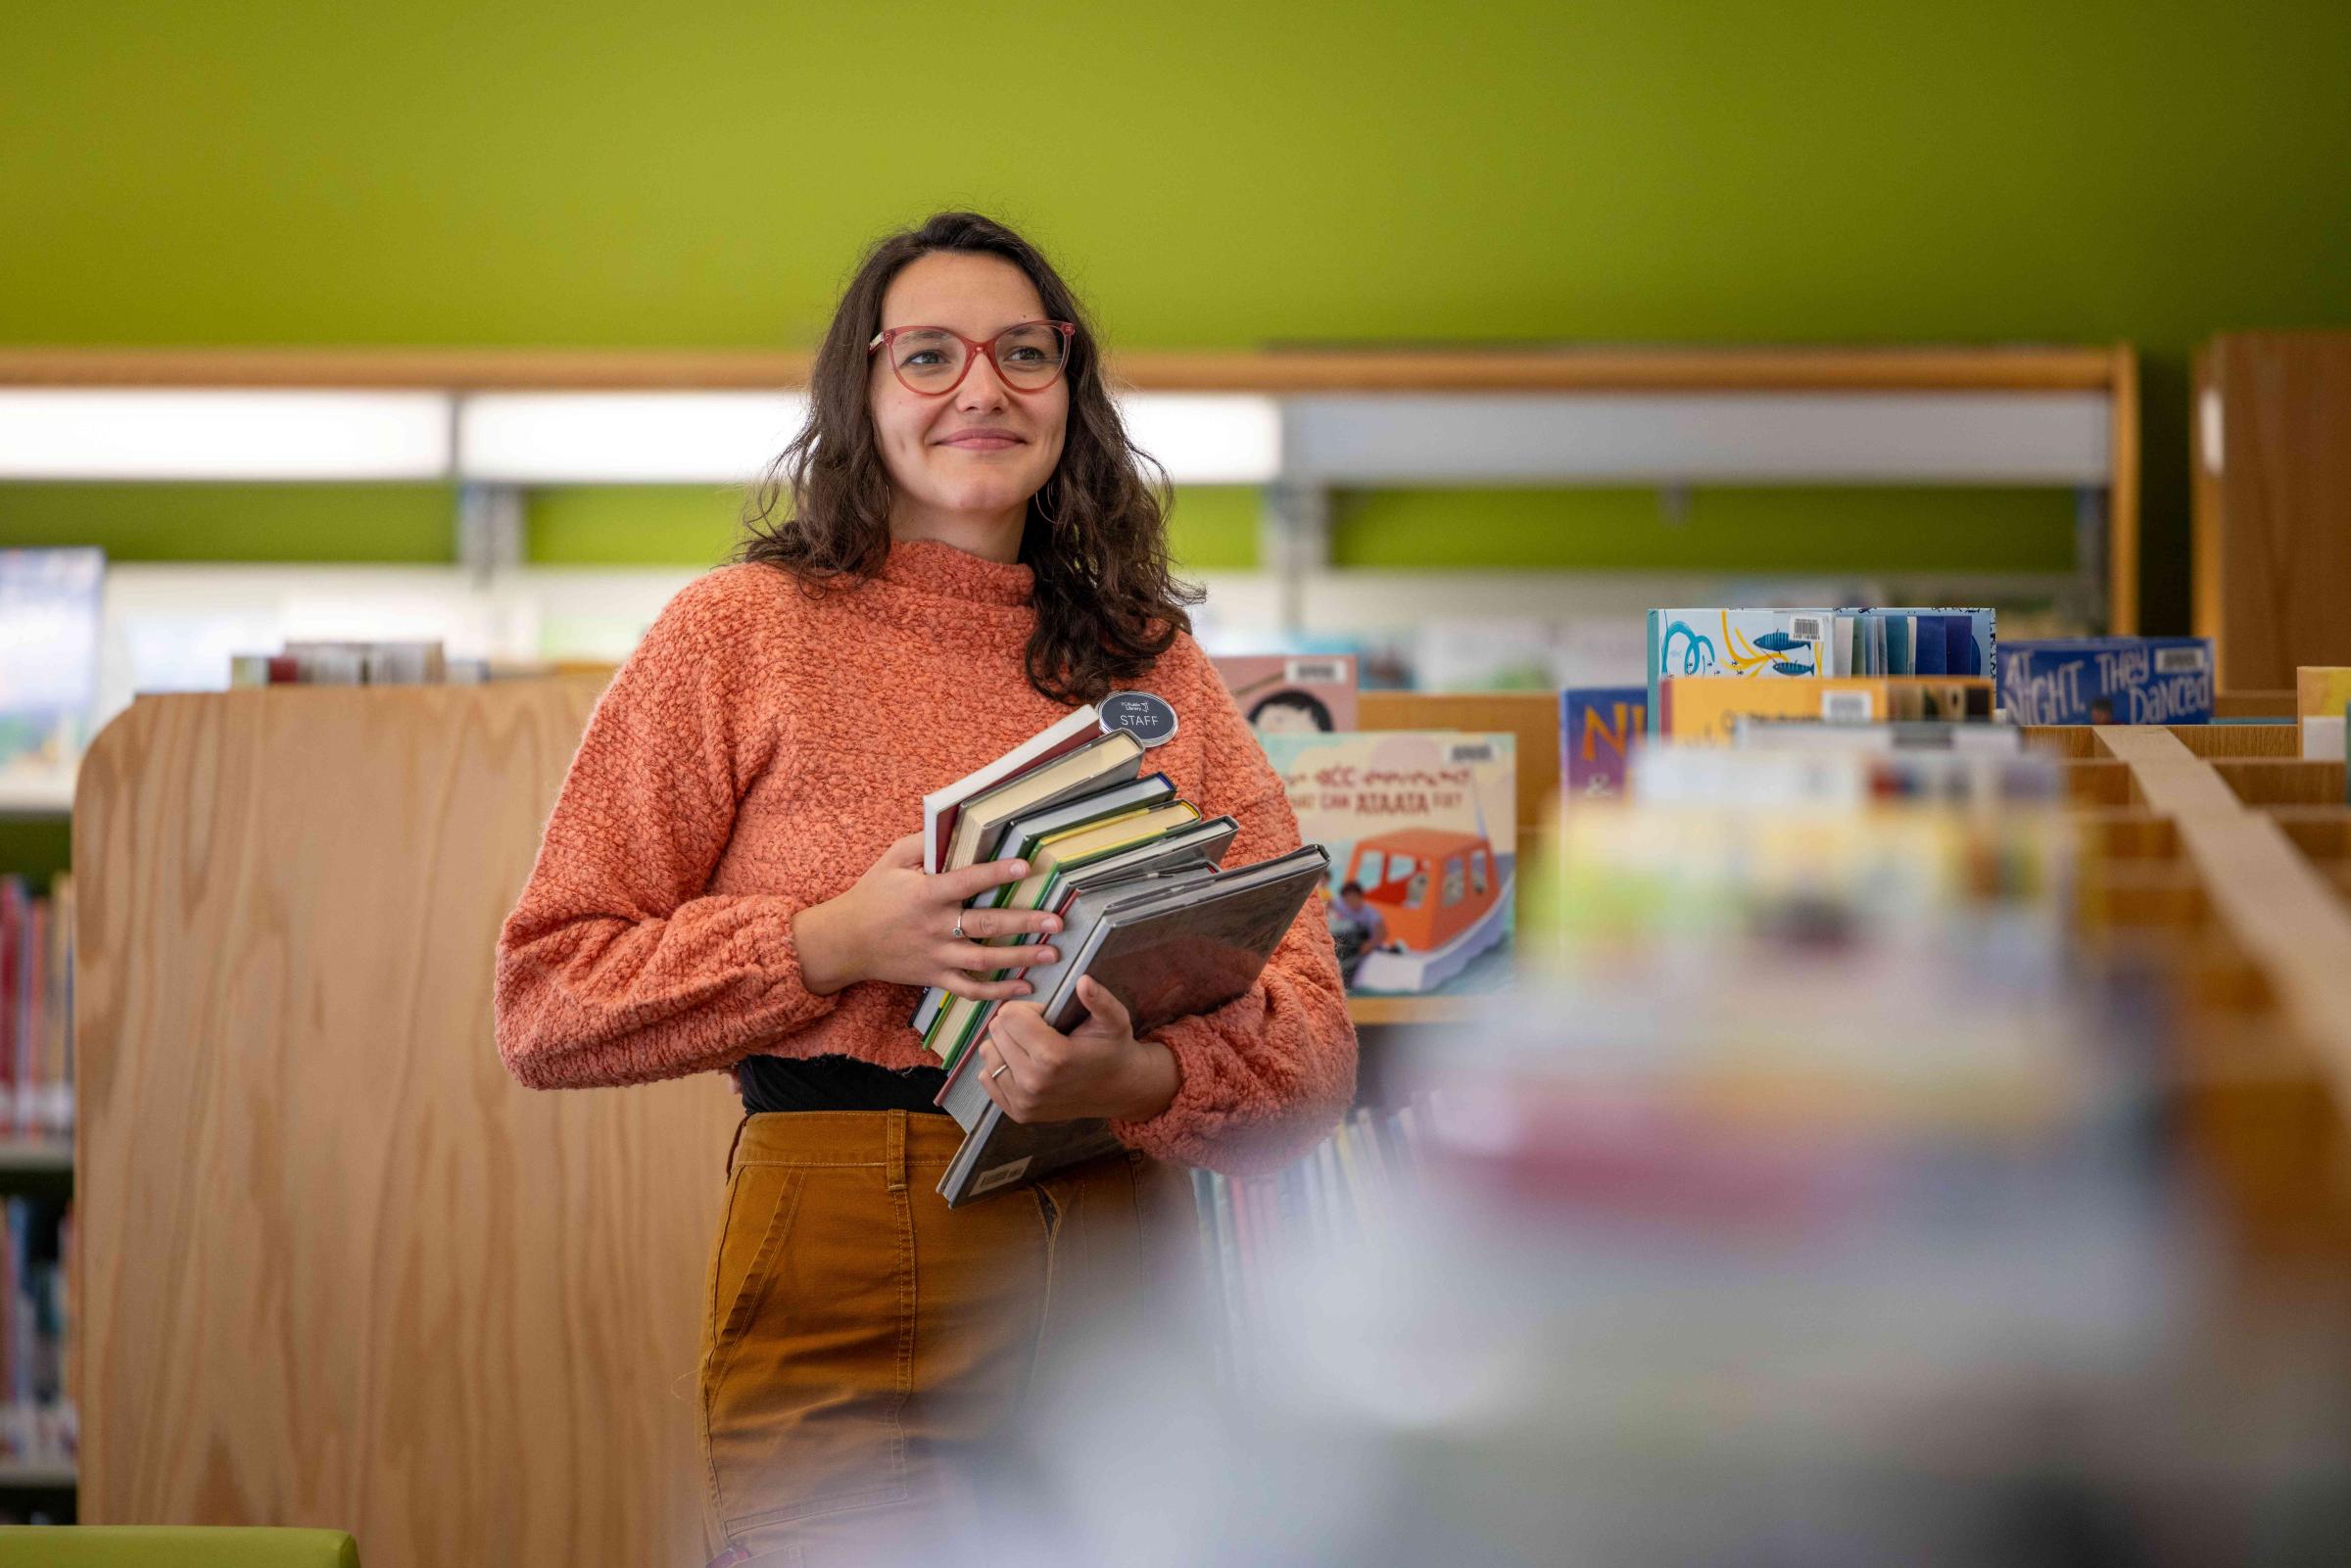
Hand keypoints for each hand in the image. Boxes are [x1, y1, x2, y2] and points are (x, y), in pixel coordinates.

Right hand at [790, 831, 1063, 998]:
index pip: (966, 881)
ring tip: (1052, 953)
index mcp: (926, 894)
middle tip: (1056, 920)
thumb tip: (956, 824)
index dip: (996, 873)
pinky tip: (1026, 987)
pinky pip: (970, 989)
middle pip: (985, 925)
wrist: (844, 942)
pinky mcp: (934, 978)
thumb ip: (924, 843)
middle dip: (1024, 922)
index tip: (1026, 867)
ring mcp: (936, 956)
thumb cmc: (872, 894)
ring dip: (1020, 957)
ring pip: (984, 960)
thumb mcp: (891, 860)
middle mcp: (935, 927)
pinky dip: (998, 993)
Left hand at [976, 976, 1179, 1124]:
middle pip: (997, 1031)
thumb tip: (1082, 981)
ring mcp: (1023, 1101)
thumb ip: (1099, 1000)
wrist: (1119, 1090)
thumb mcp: (1114, 1020)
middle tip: (1042, 1032)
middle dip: (1016, 1025)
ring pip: (988, 1053)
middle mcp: (1033, 1082)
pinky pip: (986, 1077)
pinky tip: (1025, 1065)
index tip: (1047, 1017)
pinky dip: (1001, 1066)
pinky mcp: (1017, 1113)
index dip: (1028, 1009)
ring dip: (1006, 1045)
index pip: (1009, 1015)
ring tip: (1032, 1048)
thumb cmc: (1113, 1049)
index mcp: (1053, 1056)